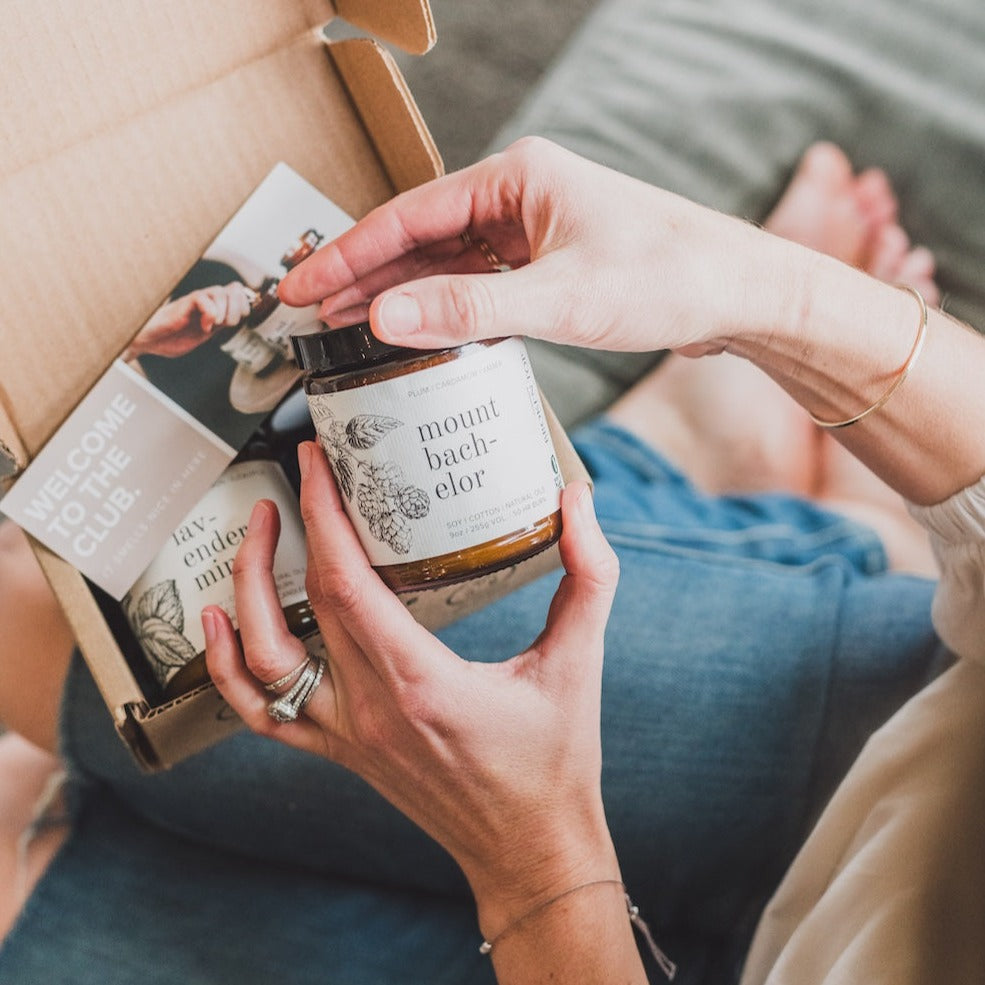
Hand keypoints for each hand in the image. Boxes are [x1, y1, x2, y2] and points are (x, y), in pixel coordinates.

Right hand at [124, 282, 251, 359]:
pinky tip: (204, 326)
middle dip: (238, 309)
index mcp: (212, 307)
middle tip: (227, 324)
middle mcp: (205, 301)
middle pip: (233, 289)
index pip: (237, 292)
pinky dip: (209, 313)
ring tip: (214, 325)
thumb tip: (236, 320)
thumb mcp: (203, 334)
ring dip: (224, 311)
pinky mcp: (182, 305)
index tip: (239, 319)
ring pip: (220, 292)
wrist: (146, 341)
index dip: (244, 304)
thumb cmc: (170, 337)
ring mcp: (193, 302)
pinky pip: (202, 299)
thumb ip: (218, 325)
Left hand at [203, 441, 621, 934]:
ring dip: (247, 587)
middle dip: (293, 527)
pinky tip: (217, 622)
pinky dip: (229, 666)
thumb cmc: (556, 762)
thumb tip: (579, 501)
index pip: (348, 584)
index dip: (324, 517)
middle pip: (305, 603)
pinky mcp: (342, 751)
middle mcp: (371, 708)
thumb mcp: (580, 663)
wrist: (530, 850)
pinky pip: (262, 712)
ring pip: (264, 657)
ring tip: (259, 530)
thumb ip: (590, 576)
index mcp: (422, 682)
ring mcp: (347, 734)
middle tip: (302, 473)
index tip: (317, 465)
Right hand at [278, 137, 791, 356]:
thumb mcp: (562, 300)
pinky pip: (479, 281)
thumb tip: (384, 319)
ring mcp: (533, 228)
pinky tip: (418, 330)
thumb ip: (469, 311)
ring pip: (446, 261)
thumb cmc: (668, 278)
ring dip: (399, 294)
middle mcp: (518, 195)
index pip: (408, 216)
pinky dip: (445, 306)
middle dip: (362, 276)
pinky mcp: (549, 261)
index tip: (299, 288)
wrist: (738, 293)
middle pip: (419, 236)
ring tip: (346, 326)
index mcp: (515, 178)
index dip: (347, 256)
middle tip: (307, 314)